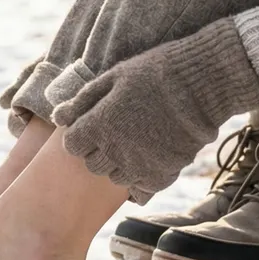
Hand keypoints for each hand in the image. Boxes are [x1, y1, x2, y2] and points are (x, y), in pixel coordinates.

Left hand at [49, 18, 258, 203]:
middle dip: (97, 150)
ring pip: (115, 177)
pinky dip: (142, 175)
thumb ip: (82, 101)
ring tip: (135, 142)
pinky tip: (151, 154)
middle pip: (92, 165)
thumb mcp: (113, 77)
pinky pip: (141, 186)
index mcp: (99, 125)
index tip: (91, 126)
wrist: (201, 85)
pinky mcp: (162, 175)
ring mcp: (139, 166)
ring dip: (119, 164)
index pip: (72, 146)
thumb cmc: (154, 73)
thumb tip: (57, 118)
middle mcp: (116, 150)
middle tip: (114, 132)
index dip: (79, 136)